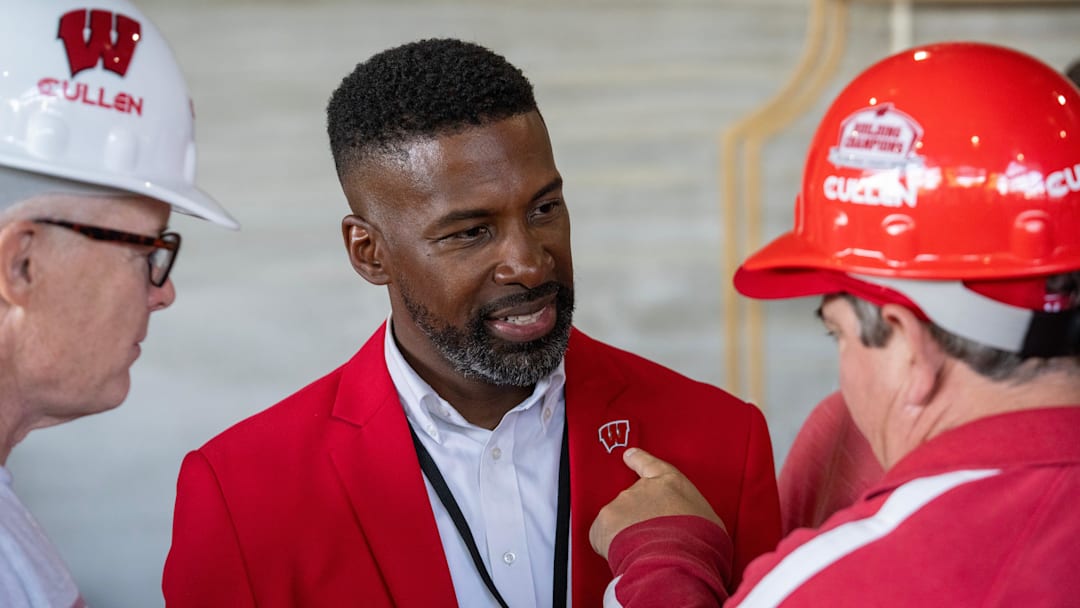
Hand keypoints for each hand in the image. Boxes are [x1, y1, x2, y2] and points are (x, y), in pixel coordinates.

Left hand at [589, 447, 725, 558]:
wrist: (675, 561)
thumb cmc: (700, 544)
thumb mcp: (710, 522)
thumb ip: (692, 513)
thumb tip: (690, 523)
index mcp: (671, 483)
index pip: (651, 465)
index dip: (639, 460)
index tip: (628, 455)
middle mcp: (642, 488)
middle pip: (635, 501)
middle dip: (639, 519)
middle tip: (653, 541)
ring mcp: (620, 503)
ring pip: (618, 520)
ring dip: (625, 535)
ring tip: (643, 553)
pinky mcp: (603, 522)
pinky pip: (602, 536)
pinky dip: (609, 547)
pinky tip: (625, 557)